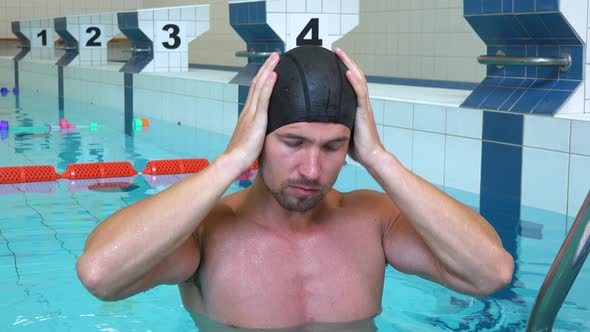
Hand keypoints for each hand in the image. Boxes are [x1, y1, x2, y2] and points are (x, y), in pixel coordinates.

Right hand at [224, 53, 278, 170]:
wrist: (233, 160)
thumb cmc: (242, 155)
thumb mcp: (253, 139)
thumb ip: (258, 132)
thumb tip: (263, 132)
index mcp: (247, 114)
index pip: (256, 91)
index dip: (263, 78)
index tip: (270, 68)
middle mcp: (248, 110)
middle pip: (257, 83)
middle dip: (266, 68)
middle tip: (275, 55)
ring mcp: (251, 113)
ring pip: (260, 85)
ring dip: (268, 70)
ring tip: (276, 58)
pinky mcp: (256, 119)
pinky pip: (263, 98)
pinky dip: (268, 85)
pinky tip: (274, 74)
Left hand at [334, 48, 385, 168]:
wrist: (370, 156)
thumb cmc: (356, 147)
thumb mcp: (341, 129)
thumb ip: (333, 120)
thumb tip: (315, 118)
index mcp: (356, 106)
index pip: (351, 82)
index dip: (344, 69)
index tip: (334, 60)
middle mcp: (361, 102)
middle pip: (355, 75)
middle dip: (346, 61)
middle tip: (336, 50)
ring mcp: (364, 106)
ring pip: (358, 79)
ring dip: (349, 65)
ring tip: (339, 53)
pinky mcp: (364, 112)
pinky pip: (360, 93)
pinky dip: (354, 81)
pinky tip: (347, 71)